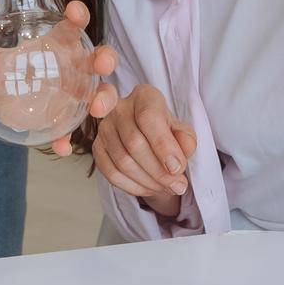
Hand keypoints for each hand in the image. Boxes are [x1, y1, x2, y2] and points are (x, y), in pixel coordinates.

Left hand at [0, 0, 117, 154]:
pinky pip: (76, 128)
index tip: (75, 11)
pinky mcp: (70, 117)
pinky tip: (61, 148)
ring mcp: (78, 92)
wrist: (16, 98)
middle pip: (99, 58)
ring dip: (103, 99)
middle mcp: (76, 67)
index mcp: (60, 45)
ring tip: (96, 108)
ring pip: (101, 92)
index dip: (78, 17)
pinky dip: (70, 138)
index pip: (73, 27)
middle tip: (101, 63)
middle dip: (105, 59)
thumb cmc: (14, 72)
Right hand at [91, 83, 197, 217]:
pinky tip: (149, 189)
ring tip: (166, 188)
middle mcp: (119, 107)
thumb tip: (183, 150)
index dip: (163, 146)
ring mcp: (104, 128)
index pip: (148, 118)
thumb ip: (186, 139)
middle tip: (178, 185)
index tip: (177, 168)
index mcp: (144, 96)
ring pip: (122, 162)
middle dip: (159, 171)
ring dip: (148, 181)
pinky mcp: (97, 147)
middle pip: (134, 143)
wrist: (148, 138)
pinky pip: (111, 173)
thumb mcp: (182, 132)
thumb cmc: (166, 131)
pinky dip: (133, 187)